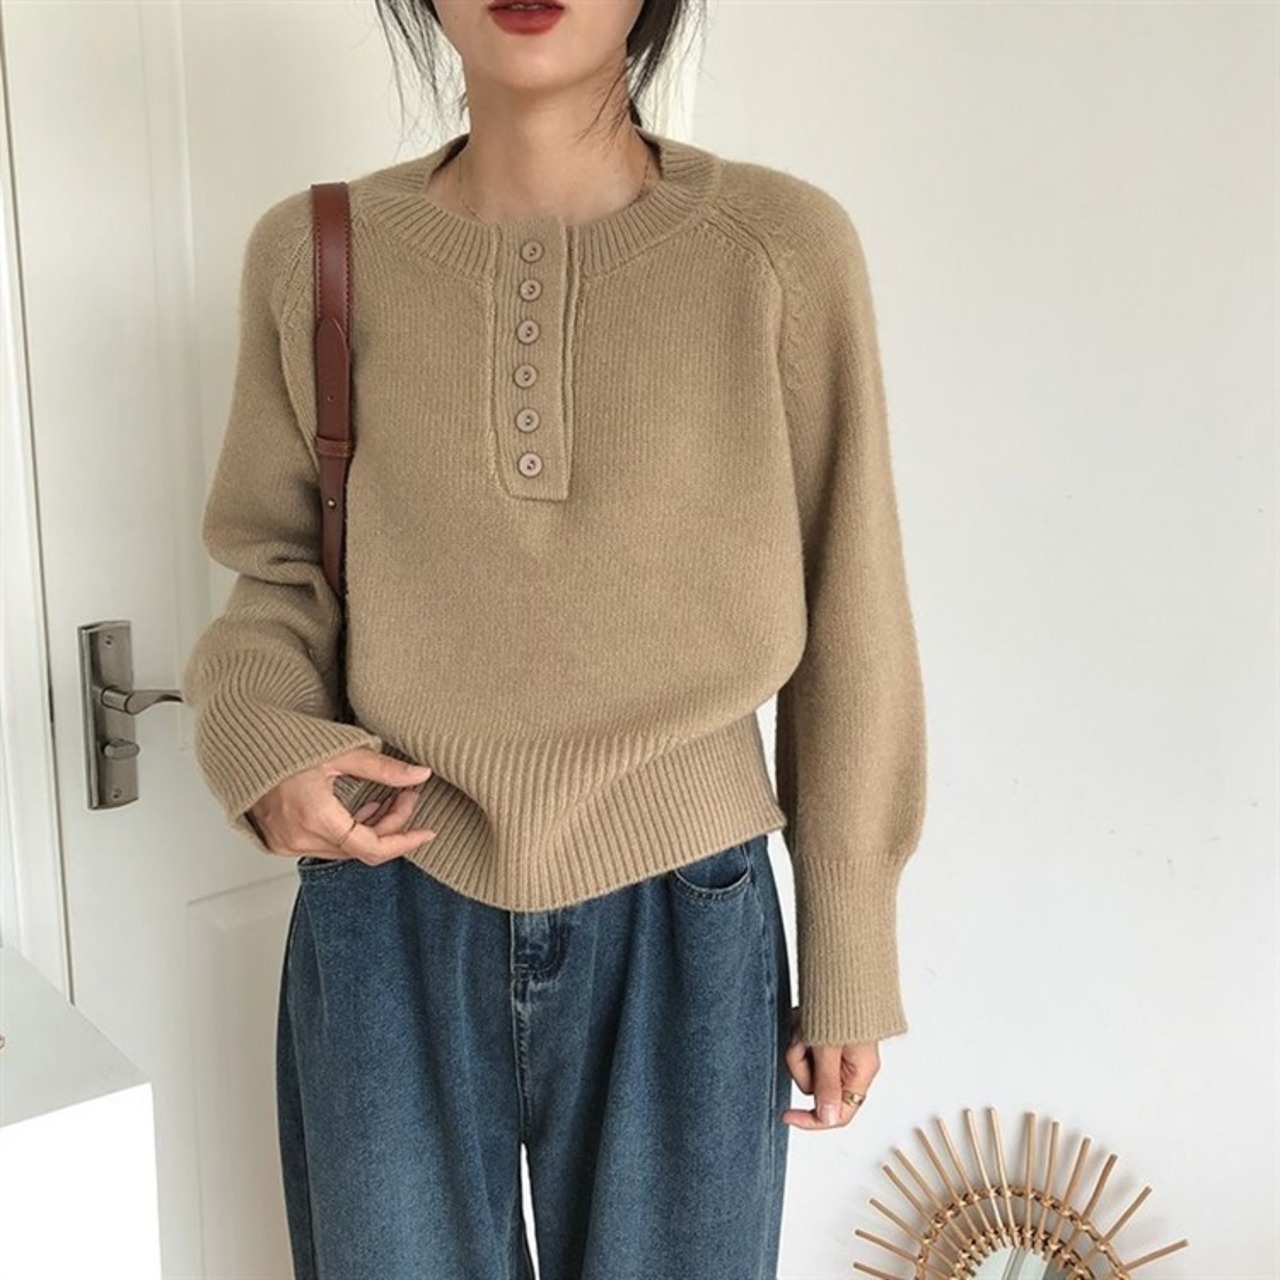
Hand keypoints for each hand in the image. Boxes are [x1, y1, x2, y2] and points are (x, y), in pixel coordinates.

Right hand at [247, 747, 435, 865]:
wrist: (242, 743)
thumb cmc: (284, 743)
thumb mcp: (341, 752)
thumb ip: (383, 768)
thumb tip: (419, 775)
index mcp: (315, 816)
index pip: (372, 848)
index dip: (404, 842)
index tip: (426, 832)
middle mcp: (298, 837)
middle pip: (361, 848)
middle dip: (391, 825)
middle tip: (408, 796)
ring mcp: (286, 842)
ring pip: (344, 849)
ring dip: (371, 828)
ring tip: (389, 798)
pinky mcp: (279, 840)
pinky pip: (325, 846)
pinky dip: (349, 832)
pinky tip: (363, 809)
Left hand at [781, 1004, 879, 1129]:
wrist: (843, 969)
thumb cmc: (842, 1004)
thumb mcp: (829, 1046)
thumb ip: (828, 1084)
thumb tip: (828, 1119)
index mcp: (861, 1073)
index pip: (839, 1114)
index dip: (812, 1120)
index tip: (786, 1114)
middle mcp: (851, 1065)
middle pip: (816, 1086)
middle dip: (801, 1066)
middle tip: (801, 1042)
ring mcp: (837, 1050)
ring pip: (806, 1065)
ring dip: (798, 1046)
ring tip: (803, 1024)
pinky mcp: (825, 1037)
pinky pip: (804, 1047)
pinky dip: (799, 1034)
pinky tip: (803, 1019)